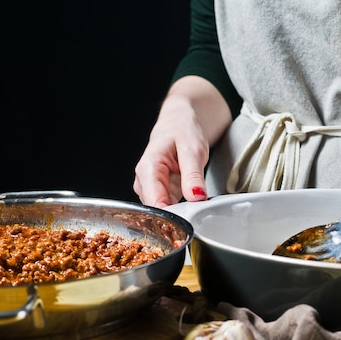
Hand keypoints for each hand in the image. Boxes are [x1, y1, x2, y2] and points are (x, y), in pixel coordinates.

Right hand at [133, 76, 230, 206]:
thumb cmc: (183, 130)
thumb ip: (193, 176)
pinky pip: (169, 205)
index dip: (170, 214)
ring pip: (162, 209)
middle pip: (156, 209)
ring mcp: (151, 186)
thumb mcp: (193, 150)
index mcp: (149, 167)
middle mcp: (145, 179)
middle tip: (196, 214)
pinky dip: (180, 207)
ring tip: (194, 205)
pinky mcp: (160, 190)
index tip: (188, 218)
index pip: (154, 201)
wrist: (180, 121)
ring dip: (179, 212)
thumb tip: (196, 197)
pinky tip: (190, 204)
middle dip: (175, 215)